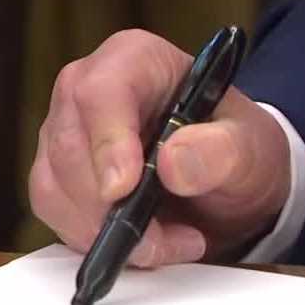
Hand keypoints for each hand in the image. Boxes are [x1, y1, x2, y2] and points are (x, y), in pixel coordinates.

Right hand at [29, 29, 290, 266]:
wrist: (226, 182)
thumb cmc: (234, 148)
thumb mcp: (250, 149)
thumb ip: (222, 151)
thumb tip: (172, 162)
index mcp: (137, 59)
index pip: (102, 90)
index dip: (107, 141)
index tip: (123, 189)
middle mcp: (88, 87)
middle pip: (70, 146)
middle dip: (110, 207)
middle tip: (162, 240)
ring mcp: (66, 130)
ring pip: (54, 186)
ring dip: (104, 230)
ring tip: (166, 243)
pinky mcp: (56, 172)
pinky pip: (54, 210)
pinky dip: (93, 239)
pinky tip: (142, 244)